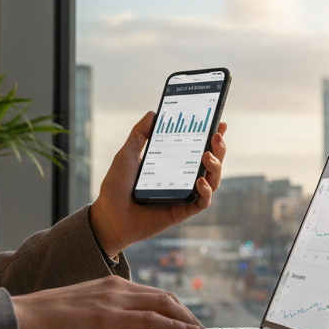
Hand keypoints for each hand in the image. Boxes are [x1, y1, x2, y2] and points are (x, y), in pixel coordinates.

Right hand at [12, 276, 211, 328]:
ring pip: (164, 306)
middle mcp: (116, 287)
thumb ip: (107, 315)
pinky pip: (152, 321)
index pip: (152, 295)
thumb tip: (128, 328)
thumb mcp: (83, 312)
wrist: (22, 316)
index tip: (189, 322)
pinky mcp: (109, 317)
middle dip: (188, 315)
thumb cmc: (47, 319)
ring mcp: (114, 300)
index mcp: (110, 284)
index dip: (175, 309)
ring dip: (189, 322)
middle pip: (165, 298)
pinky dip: (176, 327)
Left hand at [90, 112, 227, 256]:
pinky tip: (200, 182)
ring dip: (216, 167)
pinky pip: (202, 202)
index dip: (211, 136)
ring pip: (212, 181)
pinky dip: (206, 192)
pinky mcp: (182, 211)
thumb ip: (139, 134)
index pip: (197, 147)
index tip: (219, 122)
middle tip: (217, 136)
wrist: (109, 216)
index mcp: (173, 163)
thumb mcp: (127, 154)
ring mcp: (184, 195)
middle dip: (219, 148)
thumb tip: (152, 113)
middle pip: (210, 162)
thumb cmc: (116, 186)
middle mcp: (182, 178)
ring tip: (208, 155)